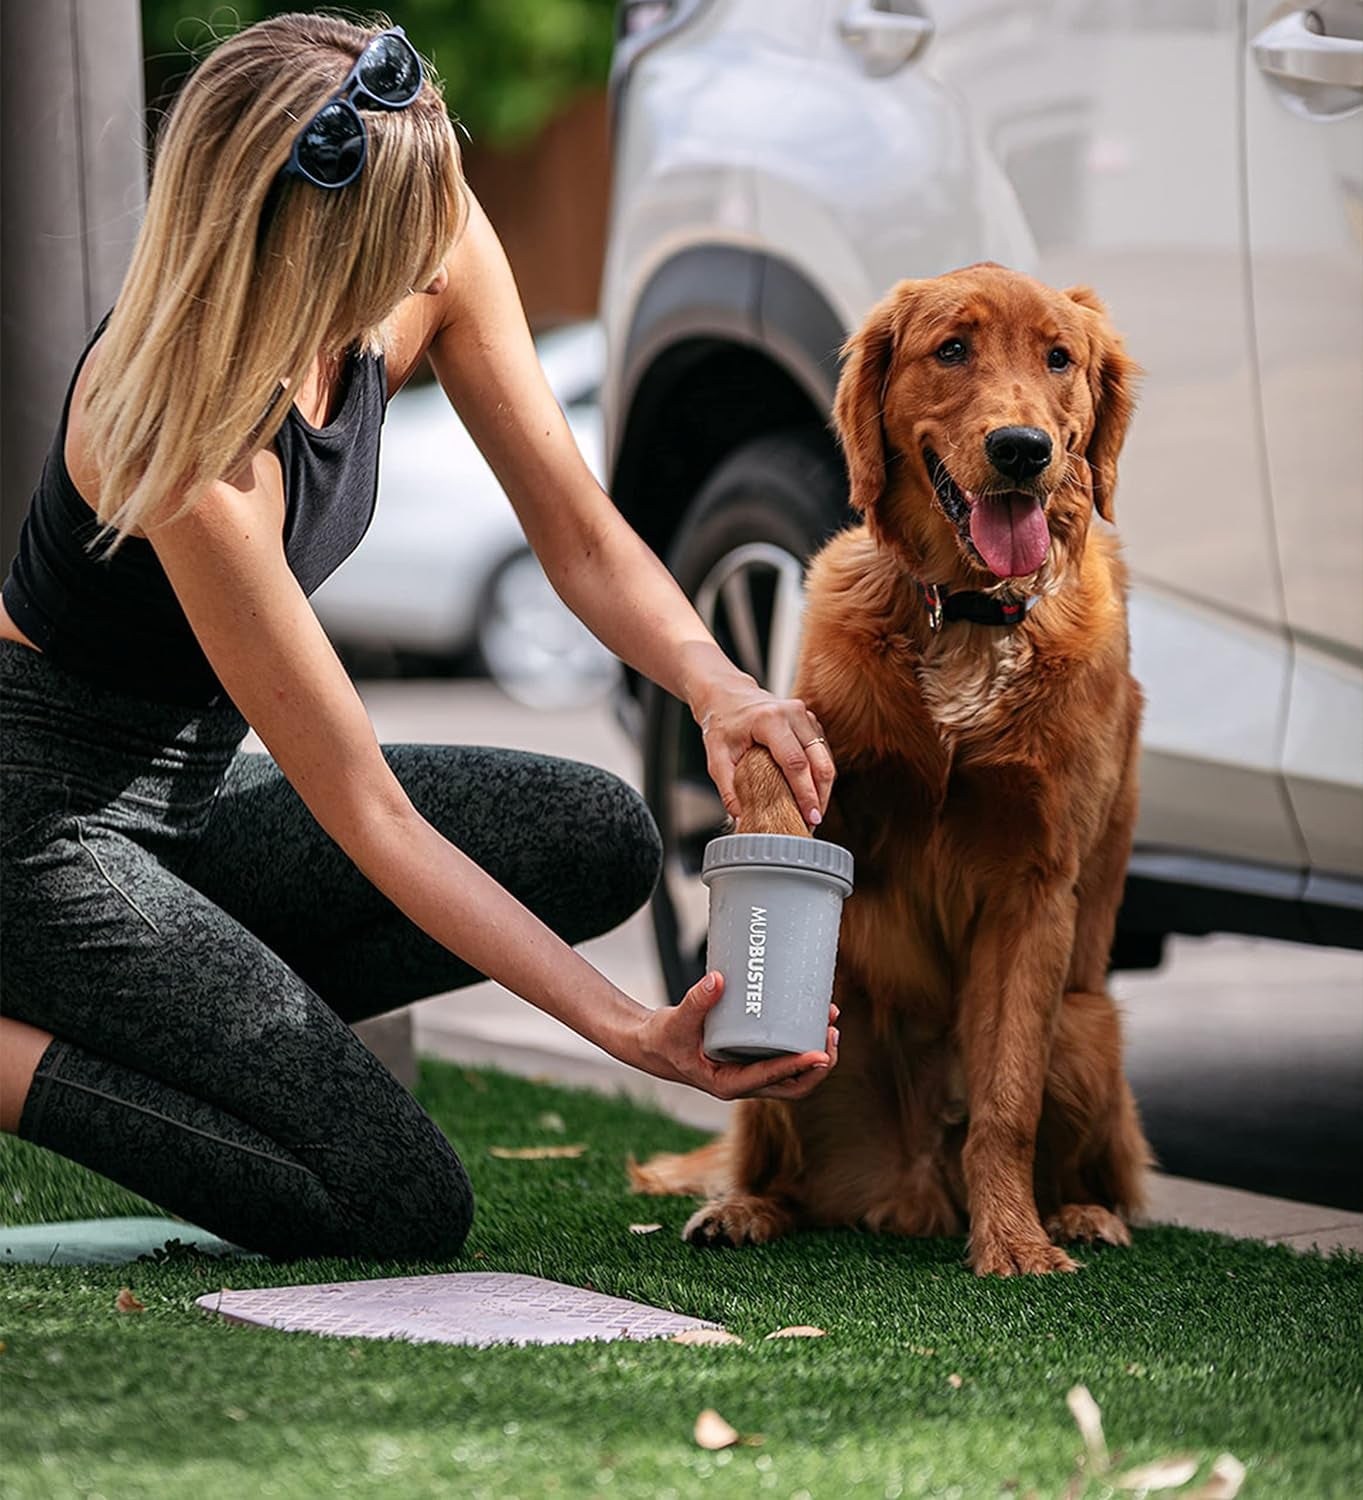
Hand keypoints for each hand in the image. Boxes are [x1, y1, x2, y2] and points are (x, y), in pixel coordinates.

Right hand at [624, 972, 839, 1101]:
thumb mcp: (676, 1021)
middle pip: (793, 1085)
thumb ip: (696, 1002)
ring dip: (815, 1056)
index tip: (820, 1053)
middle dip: (818, 1065)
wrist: (651, 1046)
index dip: (798, 1068)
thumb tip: (718, 979)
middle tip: (832, 1034)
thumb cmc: (663, 1039)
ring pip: (793, 1075)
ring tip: (829, 1025)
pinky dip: (800, 1044)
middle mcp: (743, 1084)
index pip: (772, 1080)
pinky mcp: (750, 1061)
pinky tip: (808, 1021)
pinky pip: (783, 1059)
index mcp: (728, 1084)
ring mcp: (749, 1074)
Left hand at [692, 670, 835, 828]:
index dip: (805, 794)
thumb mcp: (717, 756)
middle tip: (814, 822)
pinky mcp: (810, 721)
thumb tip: (741, 819)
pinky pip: (822, 752)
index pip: (795, 762)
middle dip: (820, 795)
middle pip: (819, 762)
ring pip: (825, 758)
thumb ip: (728, 788)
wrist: (727, 695)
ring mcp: (805, 716)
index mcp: (770, 719)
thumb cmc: (722, 723)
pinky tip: (811, 794)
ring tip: (813, 813)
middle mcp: (793, 714)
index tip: (810, 817)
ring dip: (823, 787)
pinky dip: (820, 775)